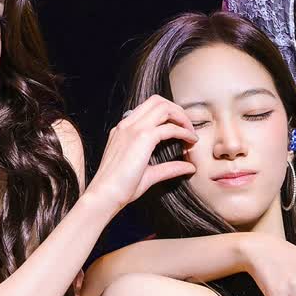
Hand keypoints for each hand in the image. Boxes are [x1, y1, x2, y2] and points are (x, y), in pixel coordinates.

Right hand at [82, 95, 197, 209]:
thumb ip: (167, 168)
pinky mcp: (142, 137)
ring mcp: (133, 129)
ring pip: (164, 107)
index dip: (168, 114)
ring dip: (181, 118)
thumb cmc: (119, 188)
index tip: (180, 128)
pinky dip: (184, 132)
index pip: (148, 108)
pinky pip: (169, 127)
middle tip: (188, 127)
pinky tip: (190, 141)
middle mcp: (127, 125)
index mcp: (123, 130)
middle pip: (157, 101)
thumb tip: (189, 167)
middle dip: (177, 110)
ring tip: (191, 133)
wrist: (105, 195)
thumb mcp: (147, 174)